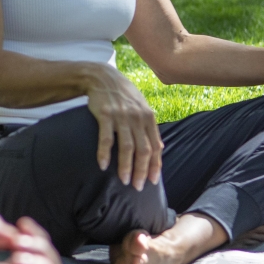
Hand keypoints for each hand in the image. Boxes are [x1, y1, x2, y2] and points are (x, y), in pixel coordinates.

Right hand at [83, 64, 161, 189]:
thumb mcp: (142, 107)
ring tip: (124, 180)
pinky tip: (103, 165)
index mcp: (148, 117)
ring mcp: (121, 116)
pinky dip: (105, 153)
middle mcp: (137, 117)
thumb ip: (150, 128)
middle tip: (137, 186)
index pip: (155, 146)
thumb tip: (160, 147)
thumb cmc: (123, 95)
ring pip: (127, 147)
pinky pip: (106, 139)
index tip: (152, 181)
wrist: (103, 77)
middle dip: (141, 171)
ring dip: (126, 166)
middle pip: (143, 150)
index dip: (154, 165)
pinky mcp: (105, 115)